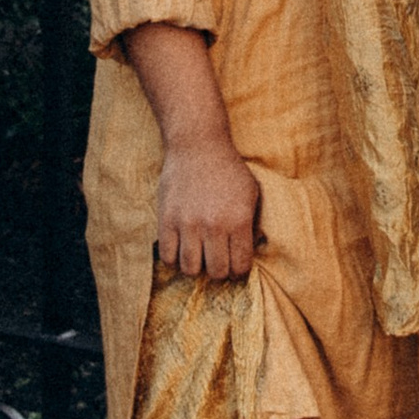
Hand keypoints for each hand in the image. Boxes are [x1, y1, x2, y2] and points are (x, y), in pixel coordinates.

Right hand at [156, 129, 260, 276]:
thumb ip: (251, 225)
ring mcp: (188, 224)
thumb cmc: (228, 170)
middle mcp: (214, 225)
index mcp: (239, 220)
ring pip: (190, 269)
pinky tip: (182, 249)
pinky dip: (175, 259)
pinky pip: (167, 257)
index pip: (240, 266)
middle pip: (216, 272)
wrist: (198, 145)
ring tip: (199, 256)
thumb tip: (248, 254)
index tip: (235, 266)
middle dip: (219, 272)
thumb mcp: (252, 193)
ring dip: (196, 267)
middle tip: (218, 262)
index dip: (239, 272)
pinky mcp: (166, 220)